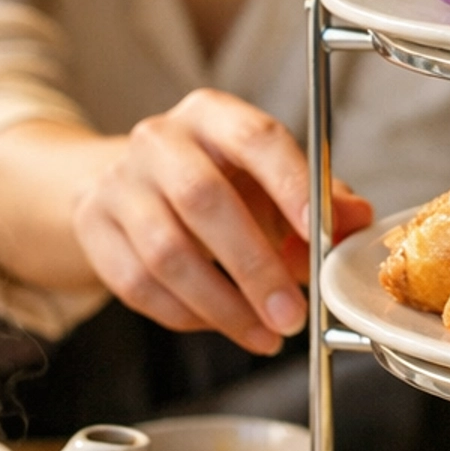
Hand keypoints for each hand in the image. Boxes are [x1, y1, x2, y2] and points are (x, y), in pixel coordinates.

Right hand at [71, 89, 370, 353]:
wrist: (130, 184)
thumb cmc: (217, 181)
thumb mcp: (269, 179)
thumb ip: (318, 199)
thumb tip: (356, 221)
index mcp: (213, 115)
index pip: (257, 138)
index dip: (291, 185)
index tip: (319, 238)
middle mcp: (160, 140)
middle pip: (204, 200)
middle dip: (254, 267)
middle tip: (291, 316)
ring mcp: (118, 183)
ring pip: (166, 252)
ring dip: (222, 305)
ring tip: (265, 335)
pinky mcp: (93, 227)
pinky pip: (138, 284)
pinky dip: (187, 315)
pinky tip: (222, 324)